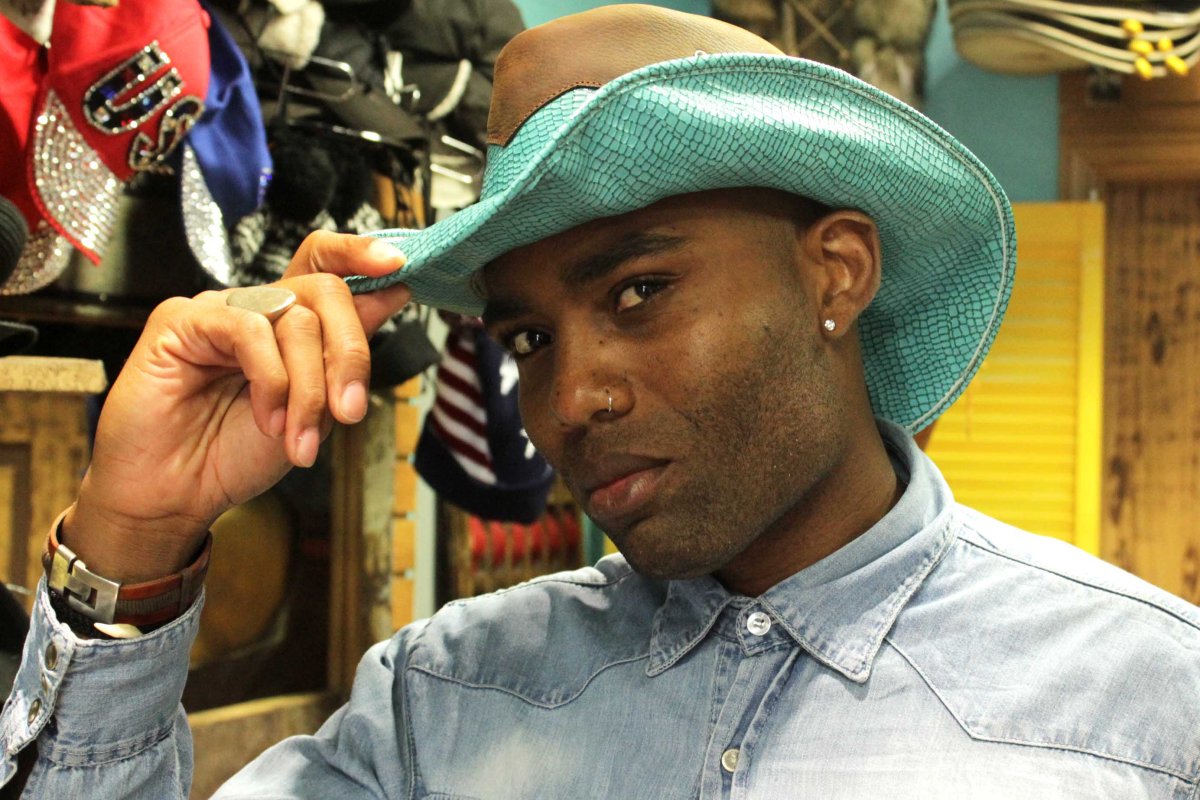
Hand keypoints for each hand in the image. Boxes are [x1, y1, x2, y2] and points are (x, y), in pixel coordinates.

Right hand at [63, 232, 411, 581]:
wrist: (177, 496)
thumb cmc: (236, 454)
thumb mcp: (315, 407)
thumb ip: (346, 352)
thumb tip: (395, 292)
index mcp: (288, 322)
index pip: (325, 264)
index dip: (360, 255)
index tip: (399, 267)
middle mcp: (256, 308)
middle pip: (324, 291)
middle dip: (351, 352)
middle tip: (351, 410)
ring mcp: (219, 310)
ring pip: (294, 317)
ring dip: (309, 387)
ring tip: (299, 438)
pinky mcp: (181, 321)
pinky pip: (248, 330)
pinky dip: (271, 379)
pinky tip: (267, 418)